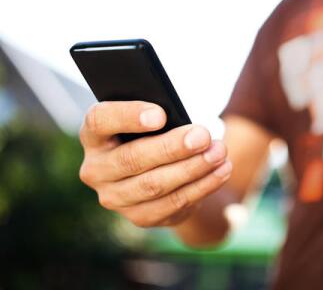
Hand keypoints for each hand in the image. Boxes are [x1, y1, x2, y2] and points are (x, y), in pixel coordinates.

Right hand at [78, 101, 230, 226]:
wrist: (161, 168)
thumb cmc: (156, 131)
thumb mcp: (154, 117)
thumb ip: (162, 115)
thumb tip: (188, 125)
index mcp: (94, 134)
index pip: (101, 120)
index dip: (128, 116)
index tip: (160, 114)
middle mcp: (96, 169)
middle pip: (132, 158)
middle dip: (172, 147)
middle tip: (203, 135)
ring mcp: (115, 197)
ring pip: (154, 185)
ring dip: (192, 168)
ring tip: (219, 152)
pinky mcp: (139, 216)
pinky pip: (173, 203)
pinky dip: (202, 186)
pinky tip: (221, 171)